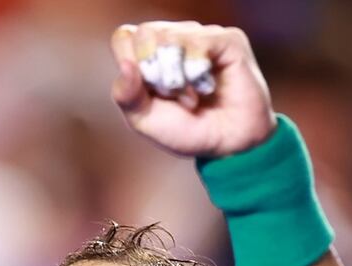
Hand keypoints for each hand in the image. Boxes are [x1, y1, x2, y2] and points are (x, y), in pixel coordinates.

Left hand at [109, 21, 275, 156]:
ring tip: (191, 99)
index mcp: (149, 54)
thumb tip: (126, 65)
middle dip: (153, 73)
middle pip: (145, 33)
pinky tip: (207, 88)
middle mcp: (174, 38)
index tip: (147, 90)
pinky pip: (197, 43)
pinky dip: (196, 72)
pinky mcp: (227, 40)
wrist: (225, 146)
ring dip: (177, 79)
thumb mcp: (144, 120)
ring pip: (170, 37)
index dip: (129, 62)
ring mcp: (201, 36)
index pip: (124, 37)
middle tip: (171, 96)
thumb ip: (126, 95)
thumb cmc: (185, 130)